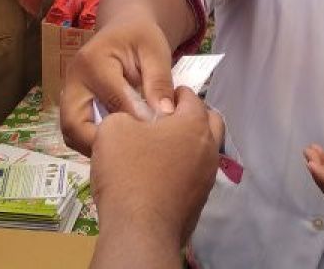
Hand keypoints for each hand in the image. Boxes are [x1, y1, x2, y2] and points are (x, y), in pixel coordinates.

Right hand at [59, 11, 176, 154]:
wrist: (125, 30)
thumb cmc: (142, 38)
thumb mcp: (156, 52)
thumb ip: (158, 81)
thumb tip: (164, 114)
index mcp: (93, 61)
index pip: (112, 99)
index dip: (134, 118)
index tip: (157, 133)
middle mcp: (73, 79)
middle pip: (73, 124)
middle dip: (99, 145)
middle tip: (130, 157)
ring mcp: (70, 93)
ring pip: (71, 132)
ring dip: (94, 147)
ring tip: (125, 156)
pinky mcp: (74, 104)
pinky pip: (76, 131)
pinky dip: (94, 143)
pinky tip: (119, 147)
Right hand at [92, 88, 223, 249]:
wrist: (140, 230)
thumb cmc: (128, 171)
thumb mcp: (113, 128)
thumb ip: (125, 115)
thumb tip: (131, 122)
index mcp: (194, 124)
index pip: (191, 97)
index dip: (172, 93)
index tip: (156, 98)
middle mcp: (208, 149)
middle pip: (210, 122)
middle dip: (191, 117)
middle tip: (164, 122)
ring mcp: (207, 178)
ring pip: (203, 152)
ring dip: (187, 146)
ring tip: (159, 151)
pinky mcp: (199, 202)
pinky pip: (194, 177)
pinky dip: (182, 171)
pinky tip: (159, 177)